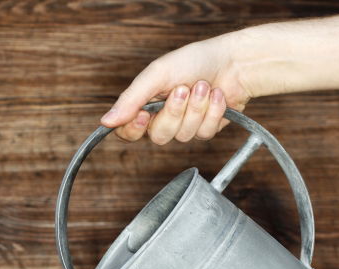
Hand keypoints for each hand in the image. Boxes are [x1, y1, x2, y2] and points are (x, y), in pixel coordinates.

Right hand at [99, 35, 250, 143]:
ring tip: (203, 86)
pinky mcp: (205, 129)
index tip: (145, 113)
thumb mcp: (157, 74)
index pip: (128, 132)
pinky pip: (204, 134)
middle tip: (184, 88)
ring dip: (197, 108)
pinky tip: (217, 95)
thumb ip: (131, 99)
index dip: (135, 128)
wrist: (233, 62)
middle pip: (159, 136)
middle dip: (175, 112)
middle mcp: (163, 118)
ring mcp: (185, 126)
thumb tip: (105, 121)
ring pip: (184, 136)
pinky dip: (213, 111)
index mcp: (146, 104)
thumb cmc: (194, 60)